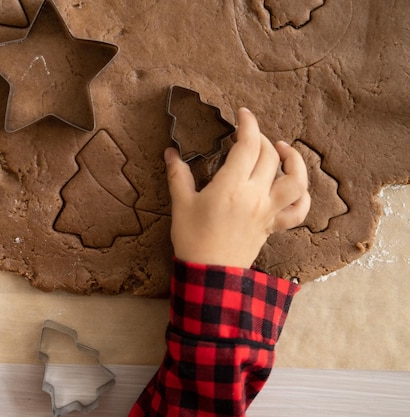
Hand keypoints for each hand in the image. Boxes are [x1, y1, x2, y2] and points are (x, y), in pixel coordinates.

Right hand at [165, 107, 310, 267]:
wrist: (209, 274)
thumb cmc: (192, 239)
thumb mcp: (181, 204)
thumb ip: (178, 175)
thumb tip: (171, 152)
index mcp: (230, 187)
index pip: (247, 146)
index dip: (247, 124)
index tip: (242, 114)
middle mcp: (255, 196)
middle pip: (269, 156)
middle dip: (260, 138)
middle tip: (245, 137)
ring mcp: (268, 211)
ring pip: (295, 180)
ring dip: (293, 160)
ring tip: (282, 150)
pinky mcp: (273, 226)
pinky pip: (299, 210)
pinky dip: (303, 195)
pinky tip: (293, 184)